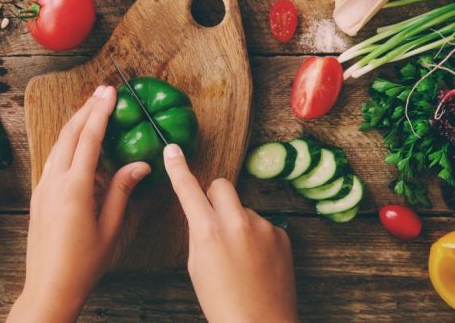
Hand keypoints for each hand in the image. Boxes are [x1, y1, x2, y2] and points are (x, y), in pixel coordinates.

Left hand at [8, 86, 150, 322]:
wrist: (49, 287)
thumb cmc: (83, 263)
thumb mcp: (110, 227)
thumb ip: (122, 190)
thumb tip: (140, 164)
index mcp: (75, 188)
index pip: (89, 139)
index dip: (100, 112)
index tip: (110, 92)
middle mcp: (54, 182)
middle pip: (70, 134)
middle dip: (87, 109)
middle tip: (103, 91)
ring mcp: (43, 187)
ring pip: (58, 144)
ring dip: (75, 123)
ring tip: (91, 108)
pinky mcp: (39, 195)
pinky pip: (53, 159)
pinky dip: (66, 142)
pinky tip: (77, 142)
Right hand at [164, 143, 298, 322]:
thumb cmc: (222, 303)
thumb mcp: (196, 267)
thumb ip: (199, 233)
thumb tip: (203, 215)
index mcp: (208, 231)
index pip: (188, 189)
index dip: (178, 168)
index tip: (173, 150)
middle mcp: (237, 222)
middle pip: (221, 186)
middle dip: (214, 197)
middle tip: (214, 221)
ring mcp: (263, 227)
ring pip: (243, 208)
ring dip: (238, 222)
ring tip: (240, 258)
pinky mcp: (281, 235)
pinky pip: (262, 224)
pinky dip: (257, 238)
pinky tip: (257, 263)